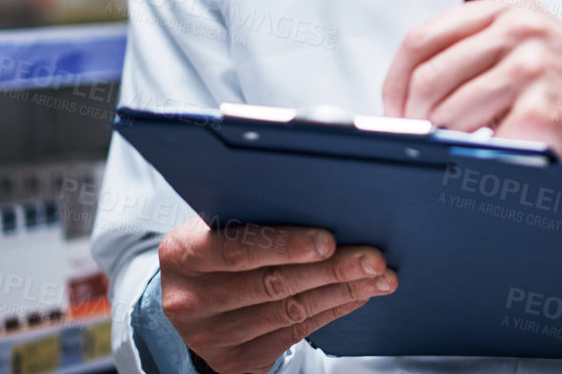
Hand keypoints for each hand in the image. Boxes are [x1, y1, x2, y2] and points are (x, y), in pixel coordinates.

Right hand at [156, 218, 397, 373]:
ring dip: (342, 291)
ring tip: (378, 277)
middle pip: (273, 283)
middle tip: (373, 258)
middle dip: (332, 269)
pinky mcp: (236, 361)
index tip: (328, 240)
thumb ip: (255, 216)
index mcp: (184, 254)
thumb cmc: (215, 250)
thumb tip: (325, 202)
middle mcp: (192, 300)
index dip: (286, 245)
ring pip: (291, 310)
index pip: (238, 249)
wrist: (189, 301)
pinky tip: (356, 295)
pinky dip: (331, 310)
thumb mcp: (218, 227)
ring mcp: (213, 336)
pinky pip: (295, 332)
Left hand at [381, 0, 561, 202]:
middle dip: (412, 115)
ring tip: (470, 144)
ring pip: (448, 111)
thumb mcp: (531, 51)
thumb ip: (478, 53)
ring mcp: (533, 66)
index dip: (396, 79)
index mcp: (513, 9)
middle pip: (428, 75)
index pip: (423, 37)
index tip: (393, 106)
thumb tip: (408, 88)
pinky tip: (505, 152)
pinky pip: (482, 141)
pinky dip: (483, 156)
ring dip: (447, 139)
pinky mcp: (541, 109)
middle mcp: (522, 29)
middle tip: (417, 135)